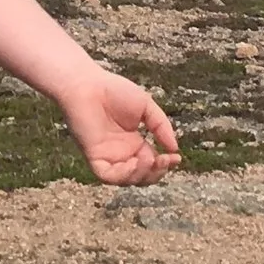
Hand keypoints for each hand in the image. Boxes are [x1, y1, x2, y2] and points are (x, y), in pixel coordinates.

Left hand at [58, 63, 180, 185]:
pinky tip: (133, 163)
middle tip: (165, 160)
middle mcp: (121, 153)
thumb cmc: (113, 90)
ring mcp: (108, 156)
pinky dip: (123, 175)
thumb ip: (161, 127)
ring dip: (143, 174)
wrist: (86, 84)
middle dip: (157, 173)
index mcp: (134, 143)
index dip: (165, 165)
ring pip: (127, 179)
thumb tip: (175, 149)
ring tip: (149, 159)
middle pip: (143, 176)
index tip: (176, 157)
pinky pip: (108, 176)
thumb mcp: (146, 107)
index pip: (153, 163)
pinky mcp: (94, 156)